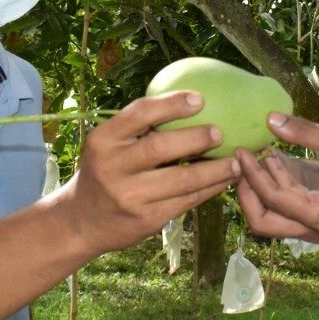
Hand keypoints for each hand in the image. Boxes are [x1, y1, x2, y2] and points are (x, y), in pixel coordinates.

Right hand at [60, 91, 239, 253]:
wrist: (82, 221)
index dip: (171, 104)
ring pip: (181, 179)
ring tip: (236, 161)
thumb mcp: (108, 145)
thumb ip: (137, 128)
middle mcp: (113, 167)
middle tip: (220, 132)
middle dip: (196, 138)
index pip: (139, 114)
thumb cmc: (105, 171)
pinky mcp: (146, 220)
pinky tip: (225, 180)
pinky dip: (209, 189)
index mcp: (103, 140)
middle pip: (160, 147)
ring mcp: (130, 196)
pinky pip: (186, 201)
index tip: (199, 98)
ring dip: (215, 169)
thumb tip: (189, 101)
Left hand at [236, 113, 318, 242]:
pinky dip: (278, 189)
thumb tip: (271, 119)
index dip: (251, 175)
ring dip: (261, 191)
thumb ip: (306, 132)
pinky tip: (276, 160)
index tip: (240, 151)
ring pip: (274, 220)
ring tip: (256, 156)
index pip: (272, 199)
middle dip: (246, 194)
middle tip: (239, 164)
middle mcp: (316, 231)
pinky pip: (289, 211)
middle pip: (264, 223)